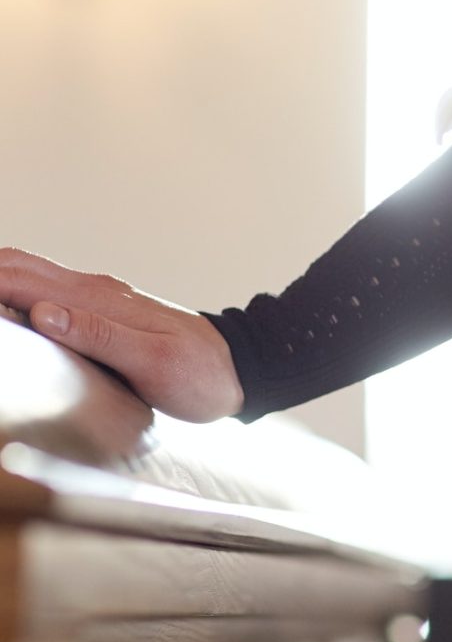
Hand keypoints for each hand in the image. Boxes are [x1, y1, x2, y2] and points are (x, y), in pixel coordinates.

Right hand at [0, 248, 243, 421]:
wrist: (237, 371)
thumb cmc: (200, 374)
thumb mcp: (153, 362)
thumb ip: (99, 336)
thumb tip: (41, 313)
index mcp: (98, 299)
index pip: (20, 276)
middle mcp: (93, 291)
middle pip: (18, 267)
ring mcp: (98, 301)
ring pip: (32, 279)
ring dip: (1, 287)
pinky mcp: (104, 316)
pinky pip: (50, 297)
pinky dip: (19, 300)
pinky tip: (13, 321)